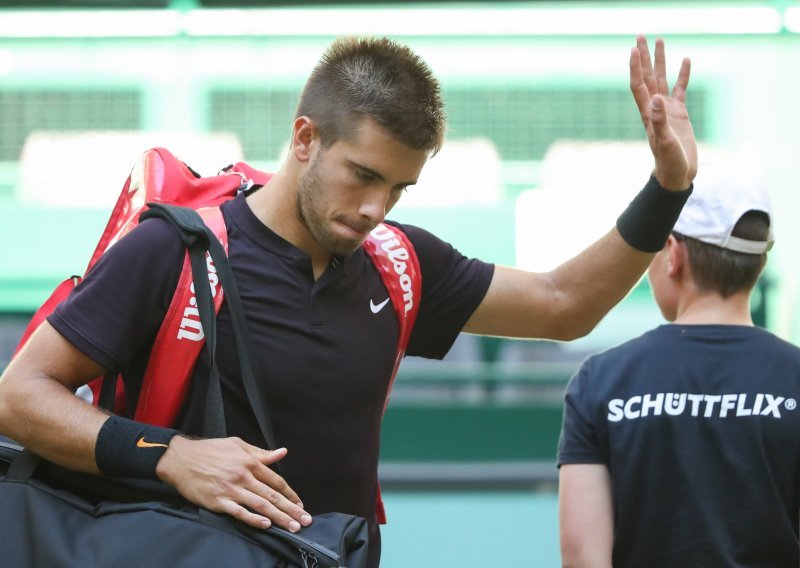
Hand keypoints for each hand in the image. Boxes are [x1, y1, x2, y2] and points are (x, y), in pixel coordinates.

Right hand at [155, 436, 311, 532]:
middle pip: (272, 495)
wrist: (180, 459)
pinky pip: (239, 512)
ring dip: (278, 517)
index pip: (276, 480)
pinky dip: (253, 519)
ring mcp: (231, 489)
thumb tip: (281, 453)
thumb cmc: (209, 450)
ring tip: (292, 527)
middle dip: (291, 509)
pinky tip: (265, 525)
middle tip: (305, 520)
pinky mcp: (218, 501)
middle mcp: (243, 476)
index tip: (300, 504)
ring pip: (260, 505)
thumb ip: (260, 453)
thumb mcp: (237, 445)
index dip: (290, 494)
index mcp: (249, 462)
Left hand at [630, 35, 696, 190]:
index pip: (638, 85)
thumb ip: (660, 121)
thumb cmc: (669, 162)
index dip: (635, 68)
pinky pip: (680, 89)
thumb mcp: (664, 142)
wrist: (677, 174)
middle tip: (640, 36)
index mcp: (648, 113)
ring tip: (660, 41)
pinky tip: (686, 60)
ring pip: (662, 79)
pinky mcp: (679, 113)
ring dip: (660, 61)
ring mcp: (667, 109)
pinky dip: (683, 75)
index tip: (634, 49)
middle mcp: (654, 107)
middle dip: (644, 57)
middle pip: (647, 76)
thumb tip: (656, 98)